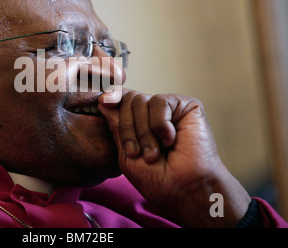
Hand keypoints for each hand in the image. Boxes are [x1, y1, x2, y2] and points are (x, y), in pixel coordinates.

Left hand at [98, 90, 250, 226]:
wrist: (185, 190)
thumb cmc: (158, 179)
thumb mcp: (126, 154)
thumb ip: (116, 126)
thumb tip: (103, 101)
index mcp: (140, 123)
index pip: (120, 102)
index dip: (110, 98)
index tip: (101, 102)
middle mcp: (154, 113)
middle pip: (127, 99)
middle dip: (127, 128)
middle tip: (137, 153)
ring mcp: (170, 109)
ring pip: (140, 100)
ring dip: (143, 132)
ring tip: (154, 153)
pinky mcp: (187, 105)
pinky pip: (159, 101)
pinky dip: (159, 124)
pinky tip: (170, 140)